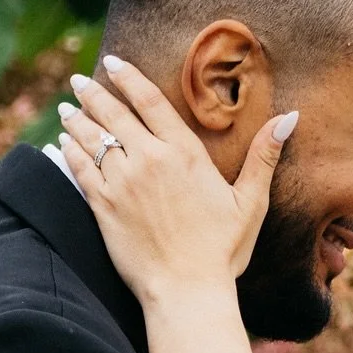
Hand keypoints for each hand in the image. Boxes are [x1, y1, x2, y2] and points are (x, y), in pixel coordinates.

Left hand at [59, 57, 295, 305]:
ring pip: (92, 139)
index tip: (113, 63)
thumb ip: (264, 156)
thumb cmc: (222, 249)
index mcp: (184, 153)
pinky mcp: (103, 208)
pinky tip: (64, 143)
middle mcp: (149, 161)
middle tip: (80, 80)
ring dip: (77, 120)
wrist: (185, 290)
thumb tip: (289, 117)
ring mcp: (121, 184)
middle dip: (94, 93)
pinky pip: (80, 170)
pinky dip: (70, 152)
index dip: (128, 77)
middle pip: (113, 115)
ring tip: (67, 108)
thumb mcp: (251, 201)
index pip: (149, 101)